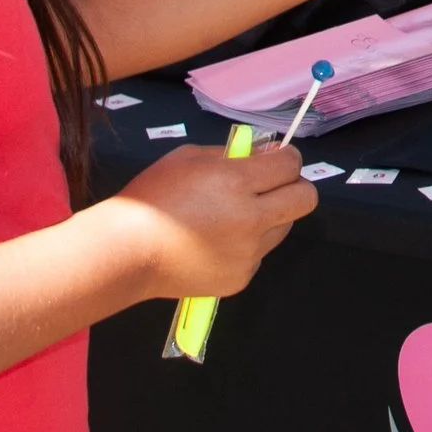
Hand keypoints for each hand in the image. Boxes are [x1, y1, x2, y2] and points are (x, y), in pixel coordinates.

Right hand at [105, 142, 316, 299]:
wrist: (125, 253)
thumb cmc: (152, 198)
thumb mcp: (188, 157)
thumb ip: (232, 154)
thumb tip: (267, 154)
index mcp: (237, 182)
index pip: (291, 165)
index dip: (287, 158)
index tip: (276, 159)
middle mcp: (251, 219)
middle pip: (306, 199)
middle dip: (294, 187)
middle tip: (271, 186)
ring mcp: (248, 253)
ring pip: (284, 228)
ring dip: (271, 217)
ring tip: (234, 217)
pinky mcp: (240, 278)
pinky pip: (259, 254)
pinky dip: (248, 245)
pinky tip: (215, 243)